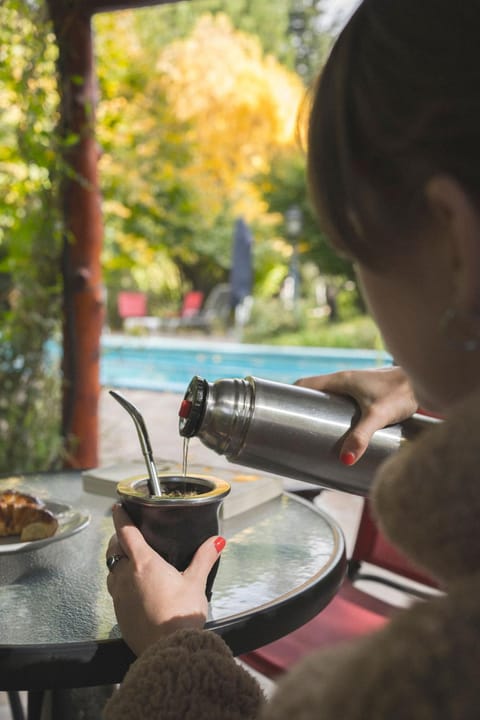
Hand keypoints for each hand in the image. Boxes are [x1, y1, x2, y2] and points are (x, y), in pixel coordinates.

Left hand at [106, 504, 225, 655]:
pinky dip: (120, 581)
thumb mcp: (196, 583)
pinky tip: (135, 587)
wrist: (167, 650)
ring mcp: (119, 595)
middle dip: (119, 539)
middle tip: (129, 535)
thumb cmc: (181, 614)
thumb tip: (216, 540)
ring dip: (118, 561)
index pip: (126, 532)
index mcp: (143, 563)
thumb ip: (204, 558)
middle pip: (114, 550)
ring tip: (131, 560)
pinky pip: (115, 589)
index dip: (121, 517)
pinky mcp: (118, 613)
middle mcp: (125, 576)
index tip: (118, 507)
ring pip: (112, 570)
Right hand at [295, 366, 417, 463]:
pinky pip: (343, 402)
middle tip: (296, 429)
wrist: (424, 379)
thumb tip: (345, 460)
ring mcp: (357, 386)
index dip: (290, 395)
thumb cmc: (401, 392)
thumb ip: (361, 437)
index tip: (280, 411)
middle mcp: (345, 380)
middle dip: (304, 408)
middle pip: (315, 392)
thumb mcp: (378, 416)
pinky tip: (342, 430)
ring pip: (330, 398)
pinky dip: (336, 414)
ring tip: (316, 434)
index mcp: (340, 380)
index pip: (305, 384)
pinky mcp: (368, 393)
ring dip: (321, 411)